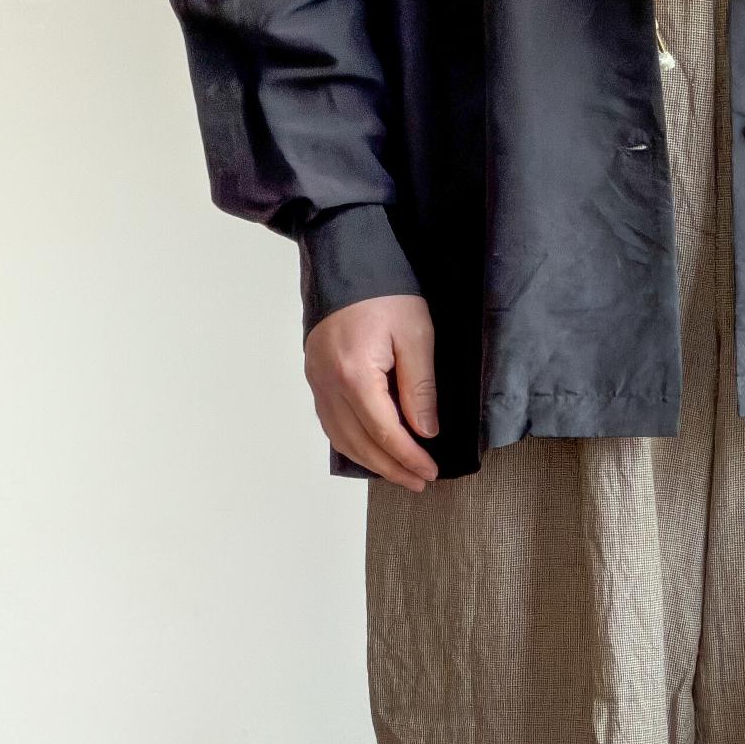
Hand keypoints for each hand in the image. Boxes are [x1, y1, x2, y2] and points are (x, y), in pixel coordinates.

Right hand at [304, 294, 438, 488]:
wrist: (347, 262)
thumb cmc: (385, 293)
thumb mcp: (416, 336)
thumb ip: (419, 387)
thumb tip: (425, 431)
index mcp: (355, 375)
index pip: (385, 432)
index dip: (409, 457)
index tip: (430, 471)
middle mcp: (328, 384)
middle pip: (360, 442)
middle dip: (391, 468)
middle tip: (419, 481)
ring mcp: (316, 381)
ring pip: (341, 437)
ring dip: (370, 461)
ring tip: (397, 473)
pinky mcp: (315, 376)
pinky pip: (330, 422)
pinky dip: (350, 443)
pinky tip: (369, 450)